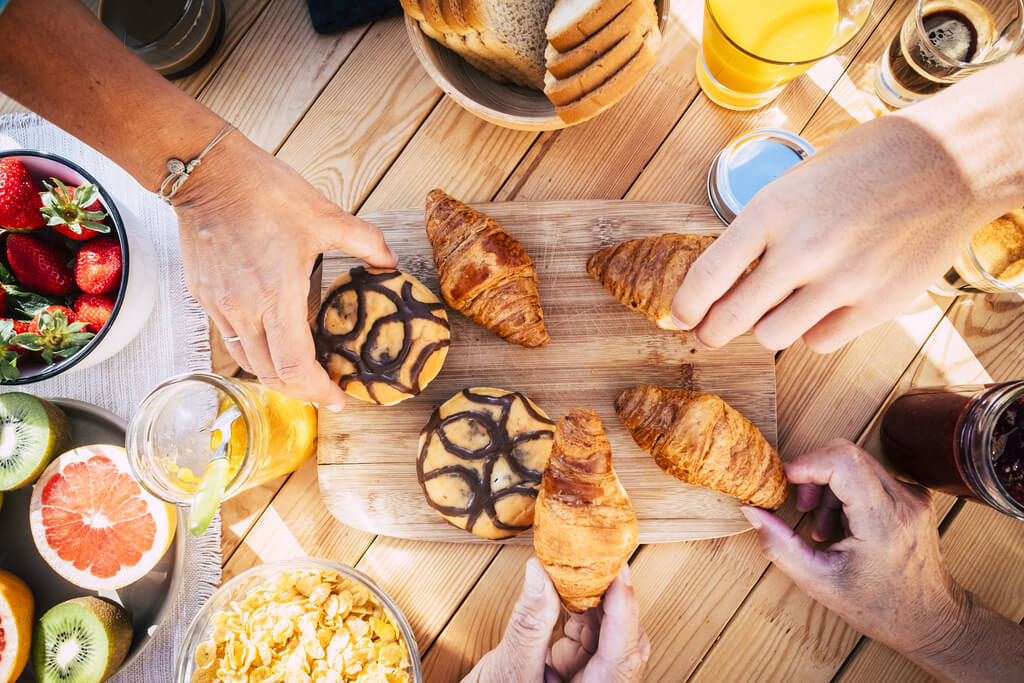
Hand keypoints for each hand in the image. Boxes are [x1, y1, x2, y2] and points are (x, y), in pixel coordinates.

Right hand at [173, 131, 396, 407]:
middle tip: (325, 389)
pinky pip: (230, 337)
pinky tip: (272, 338)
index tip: (338, 398)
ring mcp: (220, 306)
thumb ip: (366, 243)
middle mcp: (244, 310)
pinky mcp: (203, 296)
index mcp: (277, 297)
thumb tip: (391, 263)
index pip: (295, 367)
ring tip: (300, 371)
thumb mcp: (326, 215)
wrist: (208, 174)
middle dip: (300, 391)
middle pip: (271, 375)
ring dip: (275, 374)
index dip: (318, 390)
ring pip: (247, 361)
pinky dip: (254, 349)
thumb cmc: (266, 192)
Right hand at [464, 558, 648, 682]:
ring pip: (610, 635)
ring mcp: (594, 680)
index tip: (618, 569)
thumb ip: (529, 623)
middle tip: (600, 561)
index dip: (624, 606)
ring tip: (580, 570)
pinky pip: (592, 635)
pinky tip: (570, 591)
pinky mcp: (582, 671)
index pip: (623, 652)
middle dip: (613, 599)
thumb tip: (539, 572)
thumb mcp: (512, 669)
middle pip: (624, 641)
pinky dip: (582, 611)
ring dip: (596, 601)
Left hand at [670, 114, 1001, 352]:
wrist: (945, 161)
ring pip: (772, 338)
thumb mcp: (793, 184)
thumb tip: (724, 281)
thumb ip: (758, 233)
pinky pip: (819, 342)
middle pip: (732, 318)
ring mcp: (842, 282)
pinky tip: (821, 307)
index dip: (686, 306)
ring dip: (766, 328)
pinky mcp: (877, 305)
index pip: (708, 276)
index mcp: (772, 210)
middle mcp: (802, 251)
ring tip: (775, 309)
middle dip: (712, 332)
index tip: (678, 317)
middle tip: (708, 334)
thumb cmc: (862, 166)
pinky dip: (812, 331)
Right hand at [740, 439, 970, 657]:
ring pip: (856, 463)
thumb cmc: (881, 608)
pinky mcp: (914, 496)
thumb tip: (752, 512)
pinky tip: (844, 525)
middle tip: (803, 508)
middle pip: (846, 454)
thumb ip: (779, 545)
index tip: (787, 481)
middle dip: (814, 474)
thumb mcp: (819, 582)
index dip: (807, 463)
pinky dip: (847, 493)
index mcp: (882, 521)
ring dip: (829, 486)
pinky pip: (870, 475)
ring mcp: (913, 495)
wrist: (932, 621)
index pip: (842, 461)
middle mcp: (904, 500)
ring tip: (824, 527)